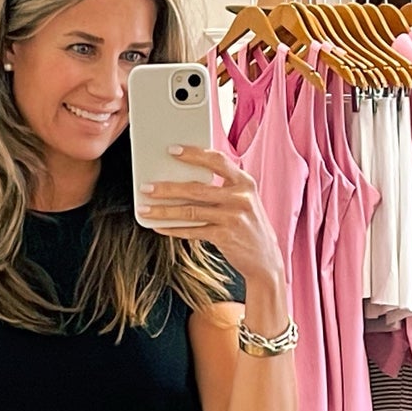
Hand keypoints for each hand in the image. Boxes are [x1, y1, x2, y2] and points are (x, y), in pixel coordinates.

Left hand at [137, 147, 283, 288]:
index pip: (217, 160)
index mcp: (245, 182)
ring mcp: (233, 217)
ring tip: (145, 208)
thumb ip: (221, 189)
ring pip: (191, 210)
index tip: (172, 150)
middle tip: (146, 187)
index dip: (194, 154)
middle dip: (168, 187)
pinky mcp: (225, 236)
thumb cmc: (247, 227)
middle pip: (197, 188)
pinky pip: (193, 230)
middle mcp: (241, 197)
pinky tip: (159, 227)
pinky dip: (173, 229)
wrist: (266, 261)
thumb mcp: (242, 202)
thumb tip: (182, 181)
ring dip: (164, 210)